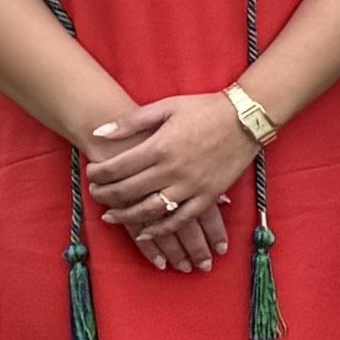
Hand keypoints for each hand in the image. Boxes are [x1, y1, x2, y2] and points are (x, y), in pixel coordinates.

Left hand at [84, 98, 256, 271]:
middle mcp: (173, 170)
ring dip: (126, 217)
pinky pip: (180, 219)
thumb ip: (131, 121)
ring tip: (111, 216)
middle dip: (105, 195)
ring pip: (149, 211)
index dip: (98, 174)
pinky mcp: (208, 196)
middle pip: (128, 191)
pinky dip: (160, 230)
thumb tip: (98, 132)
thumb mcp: (166, 106)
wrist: (247, 117)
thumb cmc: (205, 108)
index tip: (92, 174)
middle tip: (95, 194)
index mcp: (160, 147)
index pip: (117, 168)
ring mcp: (191, 186)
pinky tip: (145, 233)